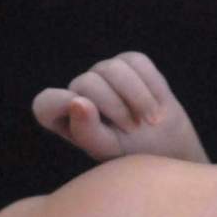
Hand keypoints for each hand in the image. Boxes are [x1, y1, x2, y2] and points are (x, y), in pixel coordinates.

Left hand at [32, 51, 208, 162]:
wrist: (170, 147)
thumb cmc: (132, 154)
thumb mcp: (109, 151)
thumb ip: (87, 131)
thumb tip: (78, 101)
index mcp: (64, 117)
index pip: (46, 102)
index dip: (62, 104)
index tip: (93, 118)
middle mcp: (79, 92)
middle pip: (87, 82)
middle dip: (116, 107)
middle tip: (134, 131)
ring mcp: (103, 74)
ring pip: (113, 68)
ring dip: (137, 97)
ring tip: (150, 120)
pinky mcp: (128, 63)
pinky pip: (136, 62)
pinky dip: (152, 85)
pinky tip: (157, 104)